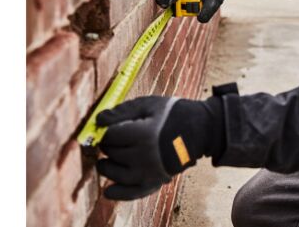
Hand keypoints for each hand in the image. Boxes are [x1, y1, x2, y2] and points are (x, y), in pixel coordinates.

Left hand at [94, 96, 221, 200]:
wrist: (201, 130)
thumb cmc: (171, 114)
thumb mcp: (146, 105)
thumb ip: (121, 112)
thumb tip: (98, 120)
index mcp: (143, 134)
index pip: (110, 136)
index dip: (103, 130)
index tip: (104, 127)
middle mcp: (146, 156)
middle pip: (112, 153)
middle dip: (107, 146)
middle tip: (110, 139)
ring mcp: (152, 172)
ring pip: (118, 175)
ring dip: (106, 168)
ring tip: (104, 161)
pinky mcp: (157, 181)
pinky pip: (135, 192)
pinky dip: (120, 194)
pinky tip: (107, 192)